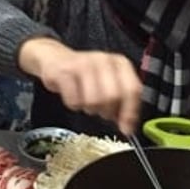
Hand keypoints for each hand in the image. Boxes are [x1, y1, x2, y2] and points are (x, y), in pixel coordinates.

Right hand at [19, 37, 141, 135]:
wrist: (56, 59)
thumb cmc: (86, 76)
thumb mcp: (109, 84)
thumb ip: (122, 104)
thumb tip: (128, 127)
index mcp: (120, 63)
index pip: (133, 89)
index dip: (130, 112)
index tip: (127, 129)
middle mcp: (103, 60)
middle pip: (113, 97)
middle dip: (106, 111)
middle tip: (100, 111)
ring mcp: (83, 64)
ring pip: (93, 101)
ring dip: (89, 108)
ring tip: (86, 101)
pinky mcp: (64, 72)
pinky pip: (74, 101)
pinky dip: (74, 105)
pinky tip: (73, 96)